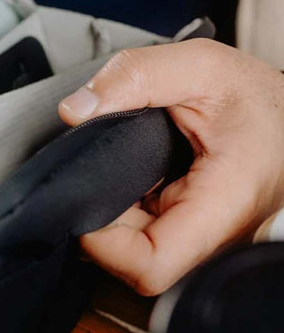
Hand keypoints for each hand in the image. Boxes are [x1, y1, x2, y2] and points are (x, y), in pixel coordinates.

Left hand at [58, 39, 283, 294]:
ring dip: (112, 211)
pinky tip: (132, 175)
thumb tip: (75, 110)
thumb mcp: (200, 66)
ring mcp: (203, 237)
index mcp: (223, 204)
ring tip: (119, 166)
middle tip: (97, 169)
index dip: (102, 243)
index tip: (84, 200)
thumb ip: (134, 76)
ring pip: (135, 250)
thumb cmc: (258, 96)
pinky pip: (145, 234)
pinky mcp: (192, 229)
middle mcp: (214, 235)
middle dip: (100, 218)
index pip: (149, 266)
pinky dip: (125, 206)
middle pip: (131, 261)